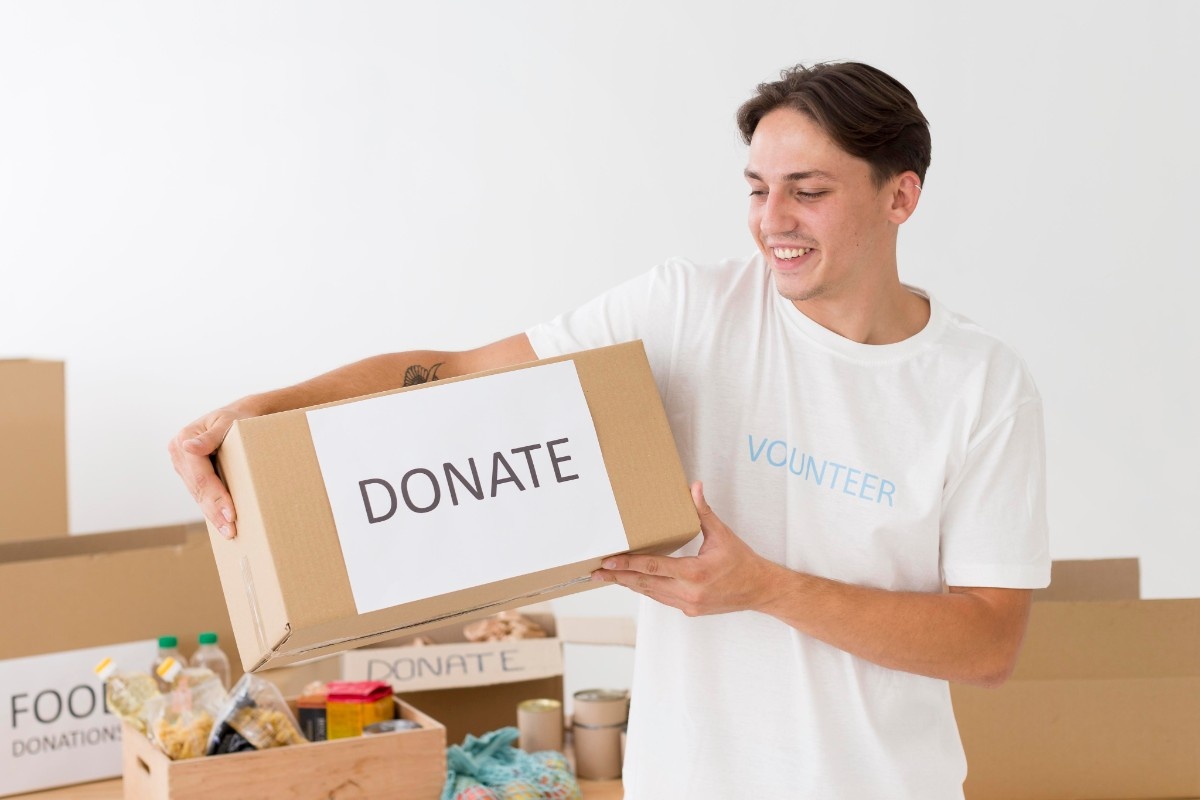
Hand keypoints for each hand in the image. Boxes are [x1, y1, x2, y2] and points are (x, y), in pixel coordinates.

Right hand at [167, 406, 250, 538]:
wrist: (240, 415)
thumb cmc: (238, 417)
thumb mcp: (228, 421)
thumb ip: (210, 436)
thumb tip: (188, 447)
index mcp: (184, 439)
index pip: (201, 475)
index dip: (216, 497)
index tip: (231, 514)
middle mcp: (179, 453)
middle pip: (198, 489)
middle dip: (215, 512)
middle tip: (231, 531)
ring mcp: (183, 465)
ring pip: (198, 495)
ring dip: (212, 515)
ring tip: (229, 532)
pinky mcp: (190, 473)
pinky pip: (200, 493)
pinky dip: (211, 509)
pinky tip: (221, 523)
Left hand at [590, 481, 781, 615]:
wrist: (760, 590)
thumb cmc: (742, 561)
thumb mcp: (722, 534)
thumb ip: (703, 512)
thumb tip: (694, 487)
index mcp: (696, 573)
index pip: (654, 567)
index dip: (628, 565)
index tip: (608, 562)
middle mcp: (689, 592)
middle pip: (645, 584)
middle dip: (618, 578)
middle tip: (595, 573)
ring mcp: (688, 605)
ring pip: (651, 593)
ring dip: (629, 584)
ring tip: (607, 578)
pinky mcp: (689, 610)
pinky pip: (661, 598)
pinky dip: (646, 589)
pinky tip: (633, 582)